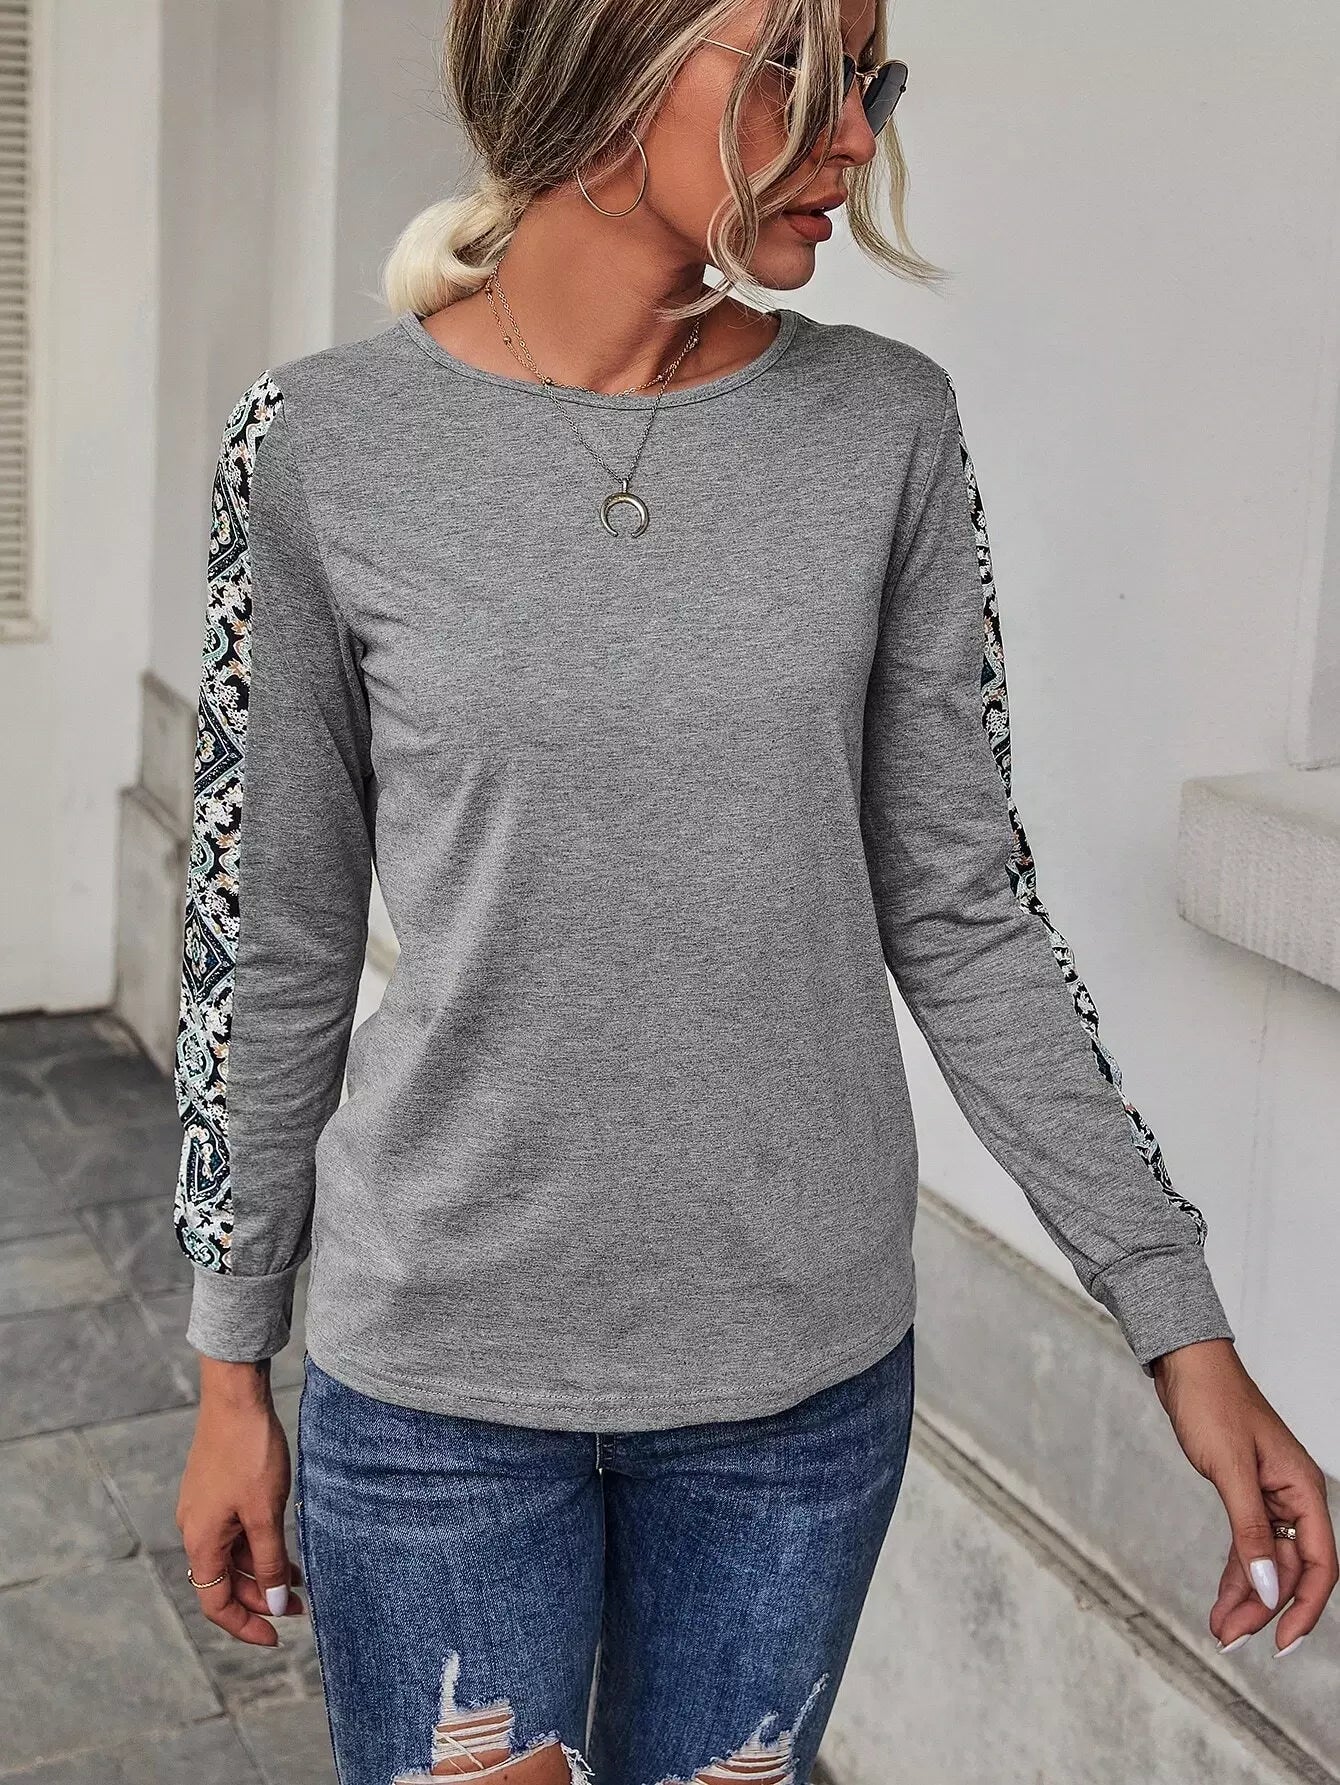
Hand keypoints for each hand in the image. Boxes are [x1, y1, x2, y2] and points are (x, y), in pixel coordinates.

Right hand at [175, 1358, 306, 1645]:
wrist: (235, 1399)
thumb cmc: (249, 1453)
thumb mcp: (265, 1514)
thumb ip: (269, 1562)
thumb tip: (276, 1604)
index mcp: (201, 1541)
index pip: (216, 1604)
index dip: (246, 1625)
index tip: (277, 1637)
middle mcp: (196, 1530)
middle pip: (225, 1582)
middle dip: (260, 1599)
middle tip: (301, 1607)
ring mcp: (205, 1510)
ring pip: (233, 1557)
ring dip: (262, 1572)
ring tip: (302, 1579)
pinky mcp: (216, 1491)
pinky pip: (235, 1532)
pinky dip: (258, 1546)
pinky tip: (285, 1546)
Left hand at [1152, 1338, 1336, 1656]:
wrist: (1186, 1364)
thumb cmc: (1212, 1401)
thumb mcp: (1229, 1469)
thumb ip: (1250, 1530)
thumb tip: (1268, 1587)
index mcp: (1303, 1490)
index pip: (1320, 1564)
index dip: (1304, 1608)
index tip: (1282, 1644)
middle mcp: (1293, 1497)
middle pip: (1290, 1569)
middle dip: (1264, 1608)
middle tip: (1229, 1639)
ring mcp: (1269, 1497)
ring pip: (1267, 1561)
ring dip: (1247, 1596)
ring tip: (1221, 1629)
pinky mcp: (1244, 1493)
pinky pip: (1247, 1544)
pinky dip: (1236, 1571)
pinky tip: (1224, 1599)